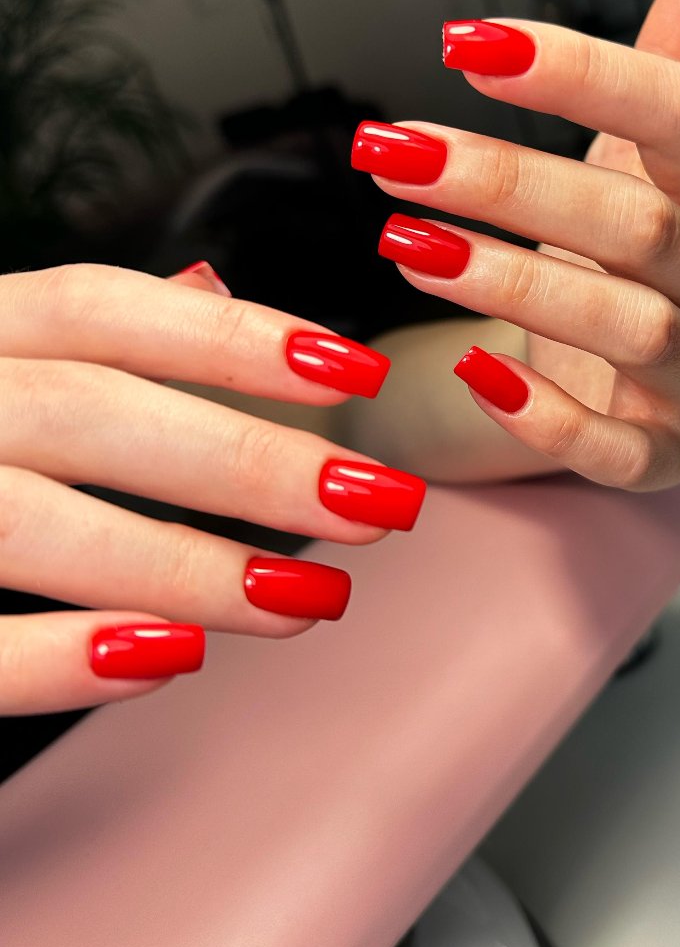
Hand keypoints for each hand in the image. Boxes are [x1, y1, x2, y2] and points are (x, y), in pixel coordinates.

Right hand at [0, 263, 423, 714]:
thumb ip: (80, 330)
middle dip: (245, 459)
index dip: (235, 338)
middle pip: (93, 412)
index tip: (351, 369)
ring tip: (308, 598)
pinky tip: (167, 656)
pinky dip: (53, 656)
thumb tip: (210, 290)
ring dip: (183, 562)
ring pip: (31, 521)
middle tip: (378, 504)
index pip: (105, 309)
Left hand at [352, 0, 679, 491]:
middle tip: (399, 156)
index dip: (580, 74)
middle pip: (637, 225)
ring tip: (407, 245)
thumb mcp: (630, 162)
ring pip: (629, 326)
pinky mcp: (658, 450)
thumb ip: (663, 64)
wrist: (599, 375)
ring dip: (511, 282)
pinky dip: (547, 417)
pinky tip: (478, 372)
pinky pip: (619, 447)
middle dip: (509, 185)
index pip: (678, 116)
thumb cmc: (605, 265)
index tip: (465, 46)